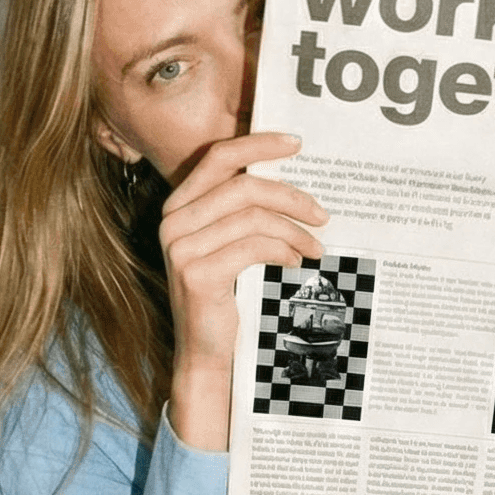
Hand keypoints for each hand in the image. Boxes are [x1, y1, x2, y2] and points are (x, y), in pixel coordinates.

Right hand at [160, 133, 325, 448]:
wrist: (206, 351)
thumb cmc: (226, 293)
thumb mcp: (231, 244)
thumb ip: (244, 210)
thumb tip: (290, 178)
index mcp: (179, 205)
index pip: (218, 157)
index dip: (258, 145)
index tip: (296, 143)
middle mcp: (173, 222)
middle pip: (244, 187)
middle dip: (290, 196)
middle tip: (321, 215)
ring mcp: (180, 248)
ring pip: (253, 217)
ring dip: (294, 231)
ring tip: (314, 247)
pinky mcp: (197, 274)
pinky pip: (254, 246)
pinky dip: (283, 251)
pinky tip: (296, 263)